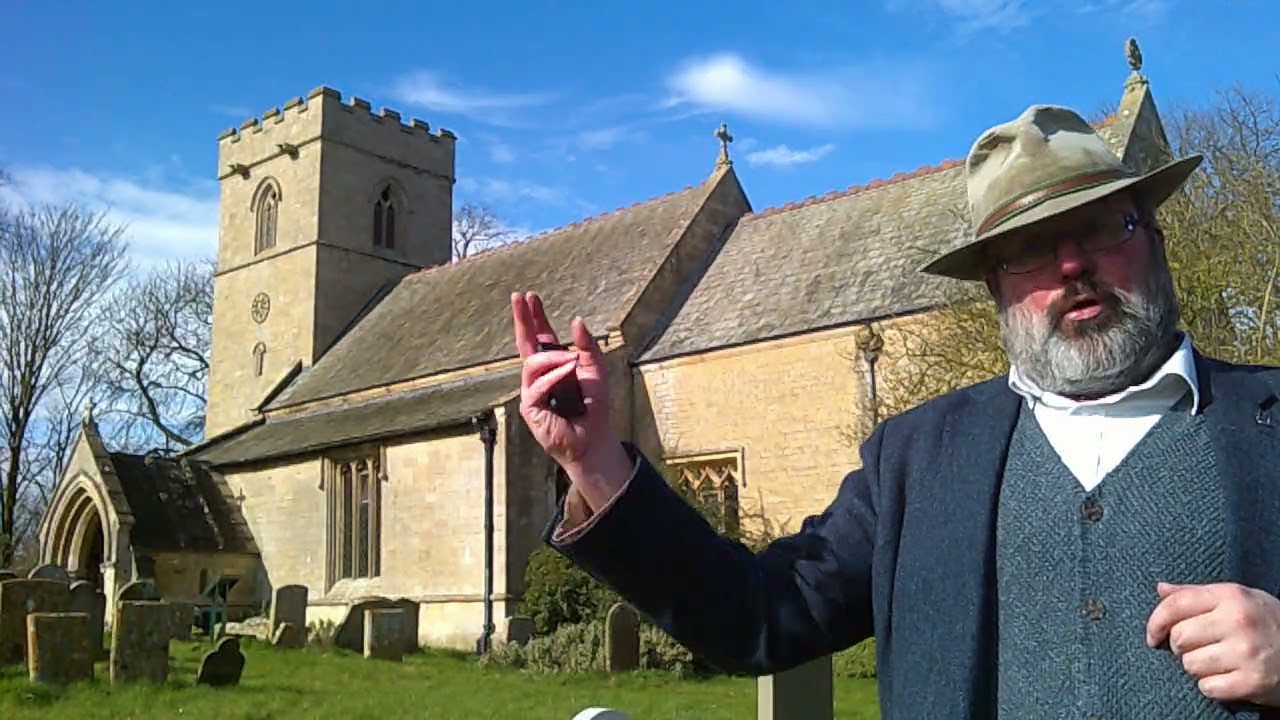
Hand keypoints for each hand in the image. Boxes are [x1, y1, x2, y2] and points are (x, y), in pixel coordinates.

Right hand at [511, 291, 629, 507]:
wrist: (594, 438)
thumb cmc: (594, 407)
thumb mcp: (597, 370)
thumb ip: (587, 346)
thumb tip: (576, 321)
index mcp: (554, 366)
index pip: (541, 338)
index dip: (535, 318)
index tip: (529, 297)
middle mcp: (539, 377)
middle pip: (525, 344)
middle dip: (522, 320)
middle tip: (519, 298)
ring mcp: (532, 392)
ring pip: (532, 365)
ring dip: (552, 358)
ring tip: (571, 361)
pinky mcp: (530, 408)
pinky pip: (537, 387)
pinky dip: (554, 377)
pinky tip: (568, 372)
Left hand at [1147, 581, 1279, 705]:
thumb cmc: (1267, 622)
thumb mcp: (1239, 598)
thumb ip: (1197, 593)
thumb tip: (1161, 589)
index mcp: (1231, 596)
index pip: (1175, 605)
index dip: (1155, 622)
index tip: (1153, 636)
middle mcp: (1238, 621)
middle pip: (1179, 638)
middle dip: (1182, 647)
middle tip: (1199, 648)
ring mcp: (1247, 652)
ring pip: (1190, 664)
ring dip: (1197, 668)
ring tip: (1218, 662)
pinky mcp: (1253, 681)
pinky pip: (1208, 687)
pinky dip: (1212, 687)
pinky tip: (1228, 678)